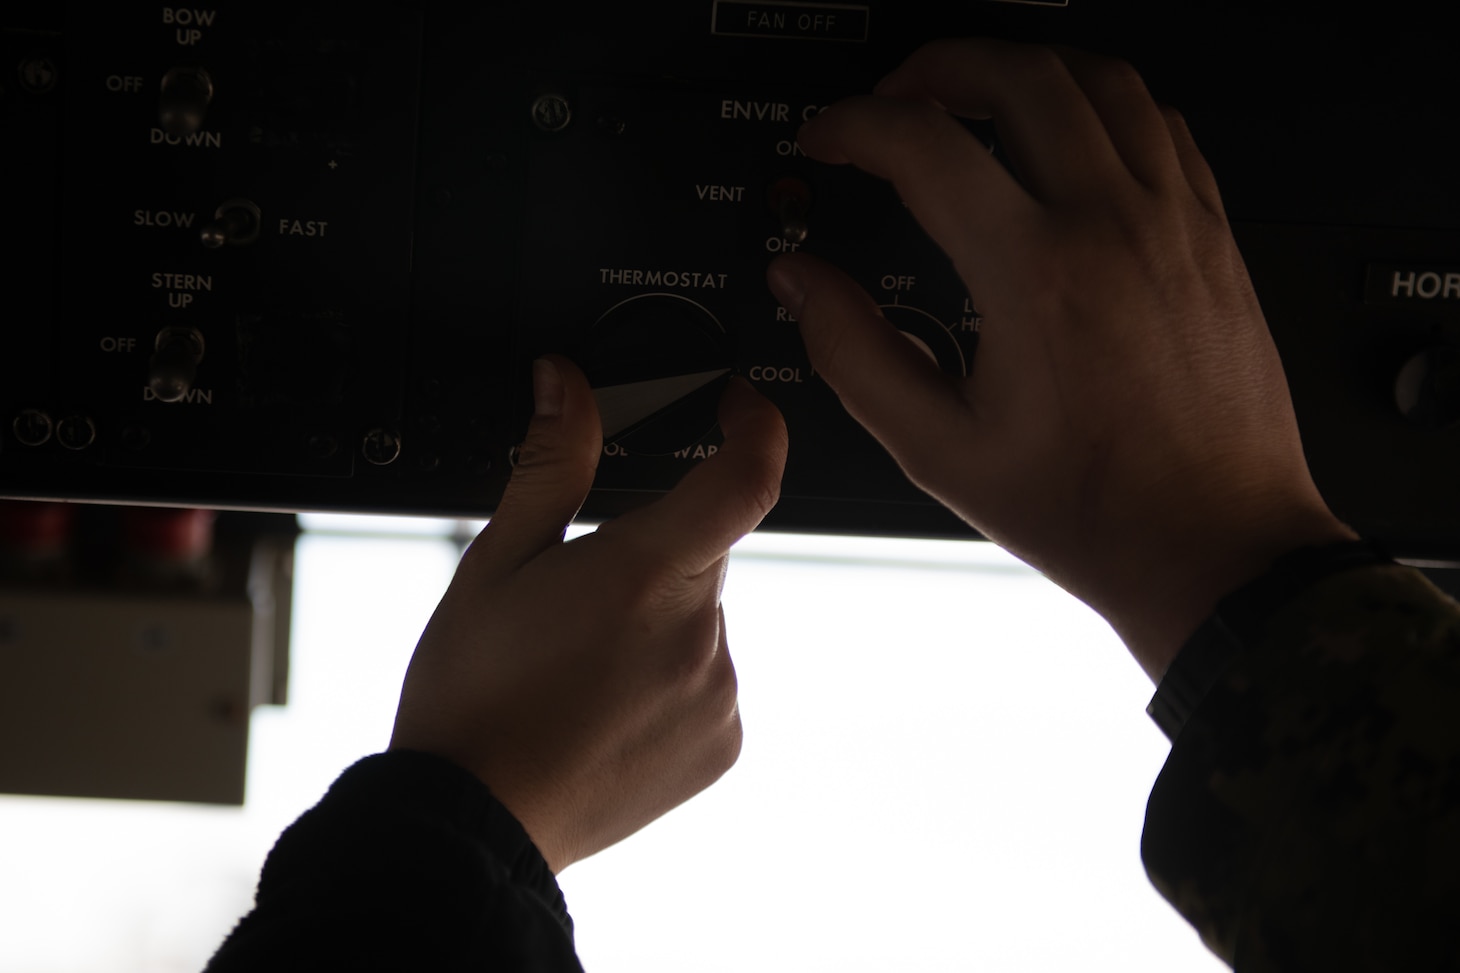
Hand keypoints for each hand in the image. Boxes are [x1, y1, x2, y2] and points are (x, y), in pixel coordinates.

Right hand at [389, 357, 786, 871]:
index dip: (757, 428)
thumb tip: (564, 384)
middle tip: (581, 594)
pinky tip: (606, 705)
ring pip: (703, 619)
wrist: (475, 818)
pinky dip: (670, 677)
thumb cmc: (473, 695)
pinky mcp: (722, 743)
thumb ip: (551, 463)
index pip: (748, 478)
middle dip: (655, 552)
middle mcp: (699, 634)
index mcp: (647, 575)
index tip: (739, 410)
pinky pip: (709, 681)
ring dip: (659, 620)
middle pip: (704, 553)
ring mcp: (717, 694)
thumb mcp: (496, 563)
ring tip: (581, 665)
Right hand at [767, 39, 1354, 676]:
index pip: (923, 144)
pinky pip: (1162, 124)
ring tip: (977, 95)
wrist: (1214, 546)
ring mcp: (1173, 222)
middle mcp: (1109, 227)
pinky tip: (1071, 137)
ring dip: (1023, 67)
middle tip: (895, 97)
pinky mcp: (1213, 236)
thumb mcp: (941, 451)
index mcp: (1032, 274)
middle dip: (936, 66)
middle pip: (1018, 76)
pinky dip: (1102, 105)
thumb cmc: (1094, 509)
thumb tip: (803, 286)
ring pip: (1100, 79)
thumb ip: (855, 354)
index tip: (830, 139)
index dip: (855, 125)